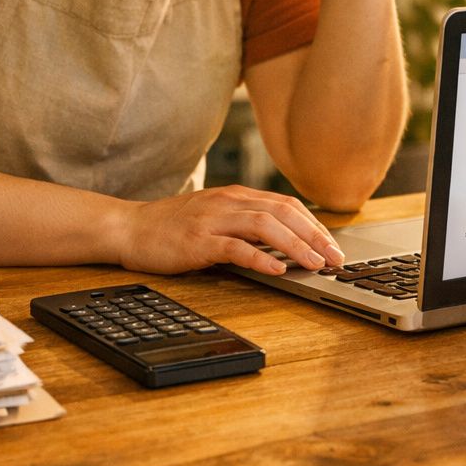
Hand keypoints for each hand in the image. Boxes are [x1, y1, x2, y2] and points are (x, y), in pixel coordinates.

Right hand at [115, 185, 345, 275]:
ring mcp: (213, 220)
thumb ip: (246, 223)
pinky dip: (260, 258)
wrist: (130, 228)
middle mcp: (229, 202)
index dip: (315, 225)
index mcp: (237, 196)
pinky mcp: (198, 241)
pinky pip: (235, 247)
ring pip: (265, 227)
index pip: (287, 206)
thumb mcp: (216, 216)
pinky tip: (278, 269)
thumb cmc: (174, 227)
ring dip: (295, 246)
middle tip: (335, 259)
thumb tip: (285, 243)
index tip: (334, 246)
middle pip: (283, 213)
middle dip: (315, 236)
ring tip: (314, 264)